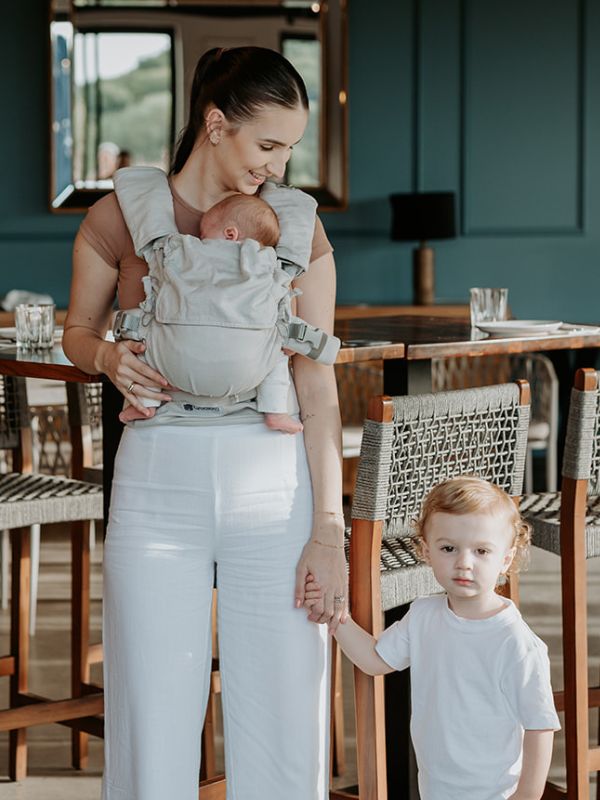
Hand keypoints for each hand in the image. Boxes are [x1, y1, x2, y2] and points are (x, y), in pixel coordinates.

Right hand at [97, 339, 171, 414]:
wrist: (102, 358)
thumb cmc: (117, 351)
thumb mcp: (125, 343)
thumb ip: (135, 345)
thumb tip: (144, 346)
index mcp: (127, 361)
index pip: (143, 370)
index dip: (155, 377)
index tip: (166, 382)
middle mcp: (124, 373)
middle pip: (144, 382)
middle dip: (160, 387)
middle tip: (173, 389)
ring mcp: (122, 382)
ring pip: (139, 392)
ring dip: (154, 397)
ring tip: (166, 399)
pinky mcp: (120, 388)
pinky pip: (130, 399)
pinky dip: (139, 407)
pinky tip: (148, 412)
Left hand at [294, 513, 346, 633]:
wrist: (329, 539)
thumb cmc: (313, 552)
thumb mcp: (301, 568)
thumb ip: (299, 588)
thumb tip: (297, 605)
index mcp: (321, 585)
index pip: (319, 609)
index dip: (314, 617)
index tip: (309, 619)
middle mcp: (332, 587)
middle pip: (330, 611)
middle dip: (324, 621)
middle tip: (317, 623)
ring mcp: (340, 584)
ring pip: (340, 608)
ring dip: (336, 621)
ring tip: (333, 630)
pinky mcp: (345, 581)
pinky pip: (346, 600)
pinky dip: (345, 611)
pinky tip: (344, 619)